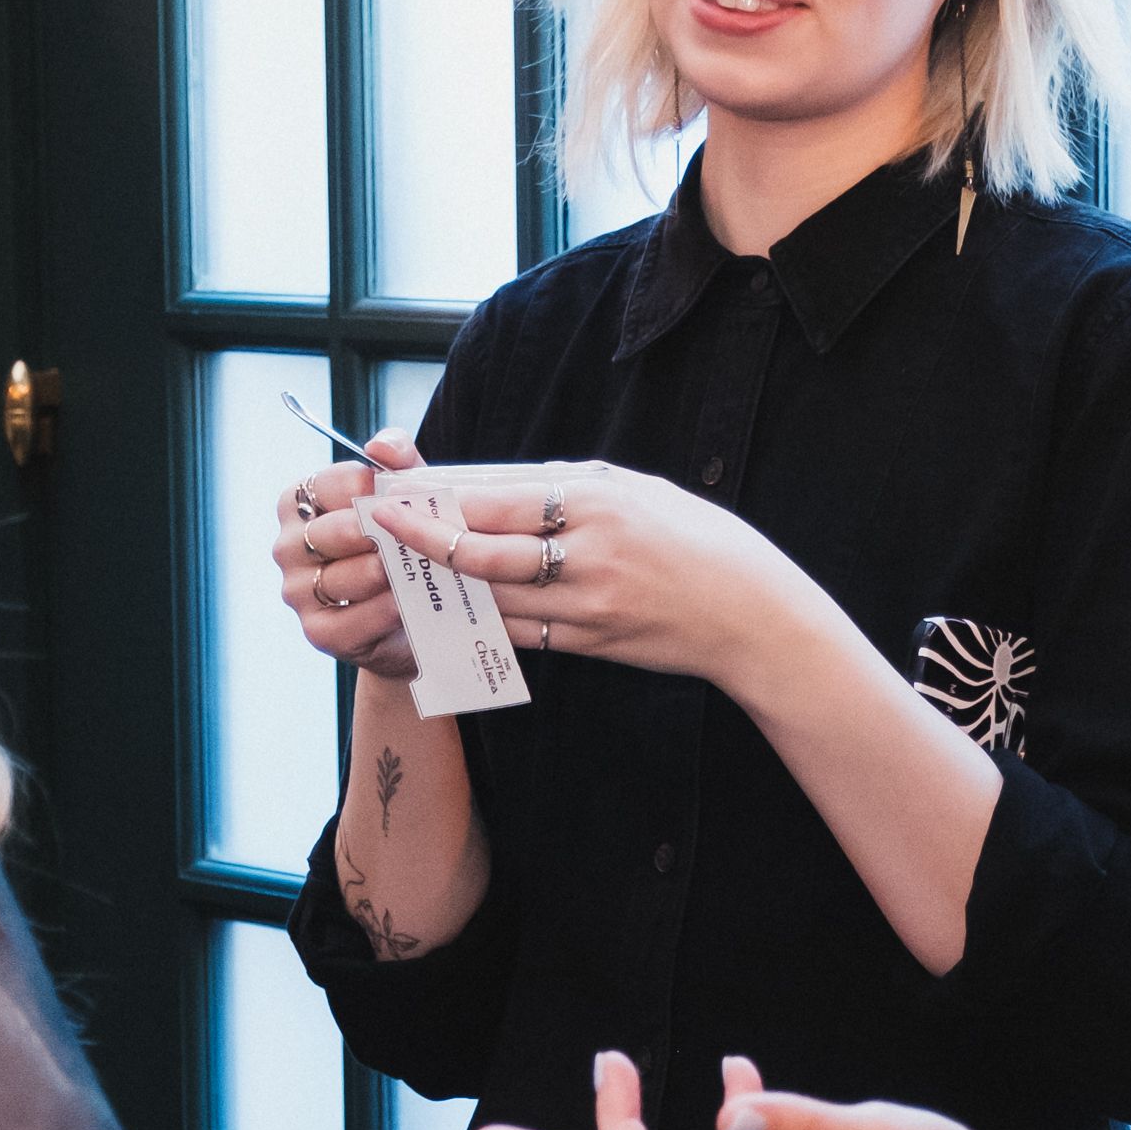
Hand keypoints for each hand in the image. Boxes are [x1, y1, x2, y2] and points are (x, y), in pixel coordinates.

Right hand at [276, 430, 424, 683]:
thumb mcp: (406, 496)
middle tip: (421, 536)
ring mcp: (297, 591)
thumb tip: (380, 445)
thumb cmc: (403, 545)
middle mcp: (288, 545)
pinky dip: (383, 611)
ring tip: (419, 569)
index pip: (334, 483)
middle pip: (337, 531)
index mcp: (299, 502)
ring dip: (388, 574)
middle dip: (384, 533)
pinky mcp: (317, 632)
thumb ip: (398, 460)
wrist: (413, 617)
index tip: (408, 499)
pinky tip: (406, 604)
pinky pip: (352, 620)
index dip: (377, 489)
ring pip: (346, 576)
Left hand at [366, 459, 821, 700]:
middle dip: (423, 538)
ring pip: (491, 597)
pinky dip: (479, 622)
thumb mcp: (636, 491)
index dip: (439, 494)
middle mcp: (587, 554)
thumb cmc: (696, 540)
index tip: (397, 488)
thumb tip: (497, 485)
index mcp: (597, 502)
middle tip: (378, 528)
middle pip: (482, 548)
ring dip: (442, 585)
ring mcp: (587, 606)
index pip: (498, 496)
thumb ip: (567, 488)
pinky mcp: (590, 644)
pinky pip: (519, 633)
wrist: (752, 616)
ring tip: (401, 570)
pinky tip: (450, 613)